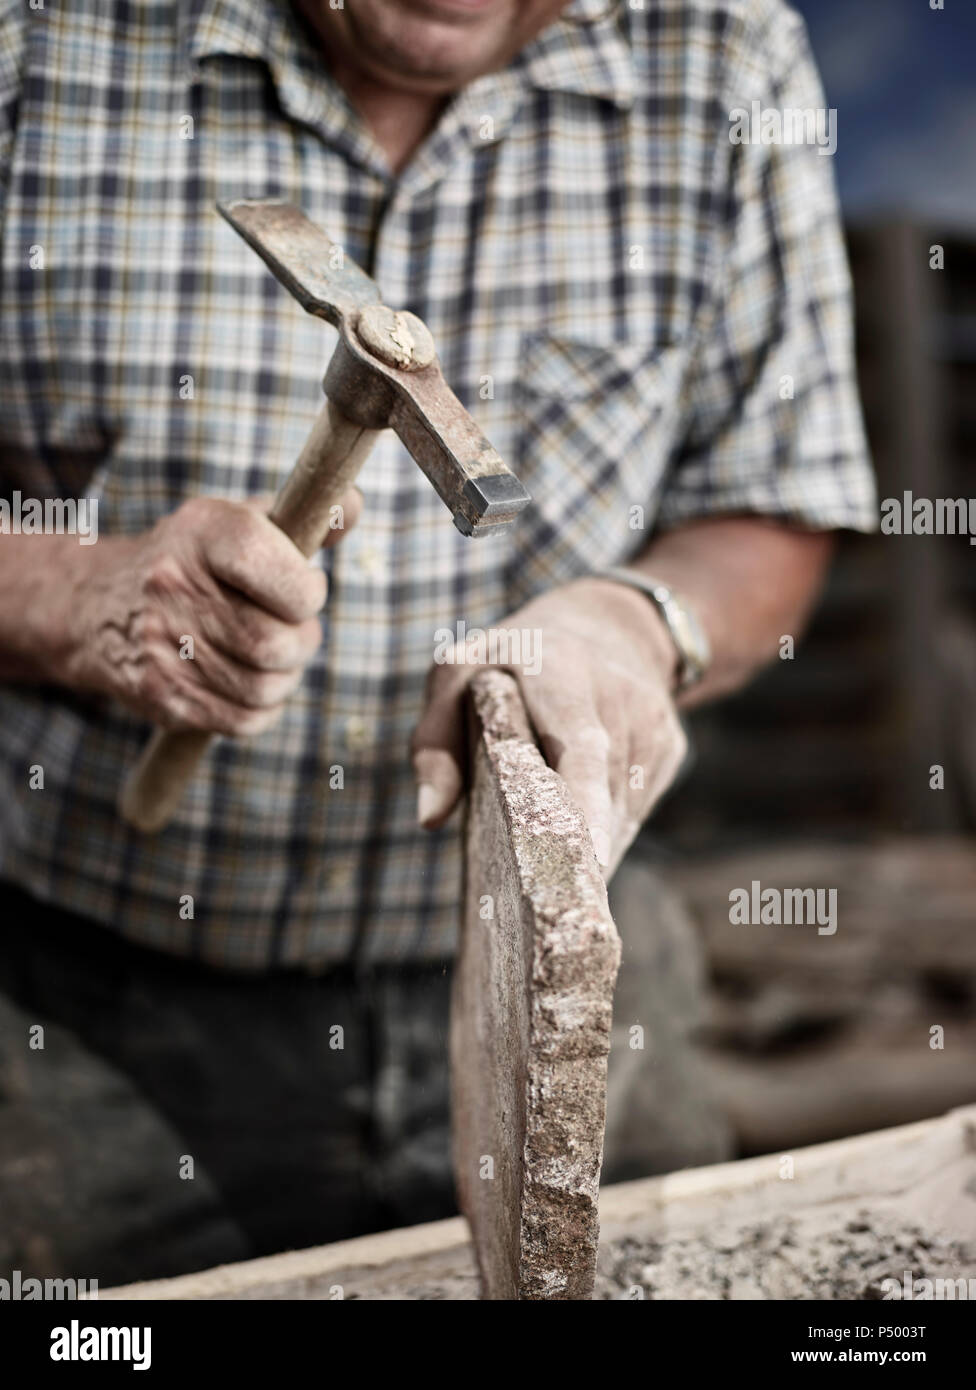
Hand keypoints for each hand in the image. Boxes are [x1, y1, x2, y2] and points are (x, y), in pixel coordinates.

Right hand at [52, 491, 360, 734]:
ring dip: (286, 675)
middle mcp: (171, 585)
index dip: (305, 588)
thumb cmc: (200, 562)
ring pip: (264, 685)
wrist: (101, 606)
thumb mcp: (242, 521)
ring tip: (275, 653)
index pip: (263, 561)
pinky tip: (251, 680)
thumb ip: (306, 516)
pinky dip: (263, 705)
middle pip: (272, 641)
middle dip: (302, 640)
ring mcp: (161, 644)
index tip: (307, 588)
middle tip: (296, 629)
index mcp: (200, 531)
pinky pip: (244, 719)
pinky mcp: (161, 695)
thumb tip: (352, 507)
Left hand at [411, 576, 687, 874]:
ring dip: (588, 849)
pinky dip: (606, 832)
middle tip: (548, 917)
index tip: (585, 860)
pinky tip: (578, 846)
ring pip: (622, 810)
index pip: (582, 747)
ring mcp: (654, 724)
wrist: (609, 626)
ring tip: (551, 888)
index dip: (585, 805)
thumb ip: (435, 742)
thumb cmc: (512, 660)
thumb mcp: (458, 673)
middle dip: (579, 853)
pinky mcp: (670, 748)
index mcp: (563, 674)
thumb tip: (429, 820)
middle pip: (604, 792)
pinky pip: (636, 807)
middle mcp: (620, 697)